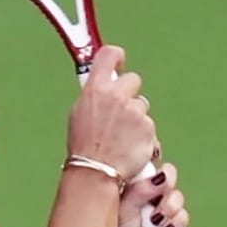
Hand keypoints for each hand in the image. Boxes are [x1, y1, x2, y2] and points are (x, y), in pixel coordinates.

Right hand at [67, 45, 154, 179]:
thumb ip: (94, 96)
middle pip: (132, 80)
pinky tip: (128, 147)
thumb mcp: (79, 114)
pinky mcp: (148, 128)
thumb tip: (102, 86)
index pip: (109, 55)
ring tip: (119, 137)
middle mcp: (117, 96)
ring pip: (141, 106)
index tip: (117, 62)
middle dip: (128, 93)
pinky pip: (148, 127)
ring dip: (134, 118)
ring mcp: (135, 112)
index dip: (115, 57)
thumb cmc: (83, 146)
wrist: (95, 171)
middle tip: (117, 113)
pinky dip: (141, 136)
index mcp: (96, 89)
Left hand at [114, 162, 188, 226]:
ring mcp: (165, 214)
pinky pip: (183, 220)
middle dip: (166, 193)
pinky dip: (175, 225)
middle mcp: (152, 198)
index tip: (156, 182)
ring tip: (155, 222)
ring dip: (170, 210)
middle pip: (171, 182)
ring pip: (179, 201)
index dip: (162, 173)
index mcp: (136, 188)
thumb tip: (162, 175)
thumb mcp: (122, 209)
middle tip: (155, 206)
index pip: (155, 169)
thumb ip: (140, 191)